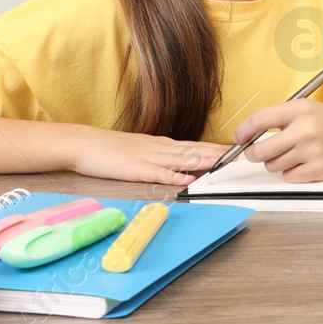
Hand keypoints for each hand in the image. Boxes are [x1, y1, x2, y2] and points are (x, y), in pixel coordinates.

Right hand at [68, 126, 228, 185]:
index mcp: (161, 144)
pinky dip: (175, 177)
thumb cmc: (110, 150)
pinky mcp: (136, 169)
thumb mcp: (140, 150)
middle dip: (217, 154)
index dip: (214, 148)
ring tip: (222, 165)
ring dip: (202, 163)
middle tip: (238, 156)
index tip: (233, 151)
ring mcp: (148, 158)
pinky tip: (188, 180)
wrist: (84, 144)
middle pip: (193, 150)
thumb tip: (178, 165)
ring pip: (181, 160)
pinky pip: (159, 174)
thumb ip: (160, 157)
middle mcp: (159, 148)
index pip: (194, 145)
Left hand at [234, 100, 322, 182]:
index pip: (258, 120)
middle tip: (257, 152)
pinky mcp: (318, 169)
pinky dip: (292, 172)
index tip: (238, 138)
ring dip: (276, 162)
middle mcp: (305, 129)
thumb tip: (245, 137)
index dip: (242, 131)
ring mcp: (312, 151)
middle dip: (253, 154)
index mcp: (299, 109)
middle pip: (259, 151)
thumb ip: (277, 119)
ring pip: (272, 166)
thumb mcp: (305, 108)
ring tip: (292, 153)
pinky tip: (304, 162)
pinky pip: (288, 177)